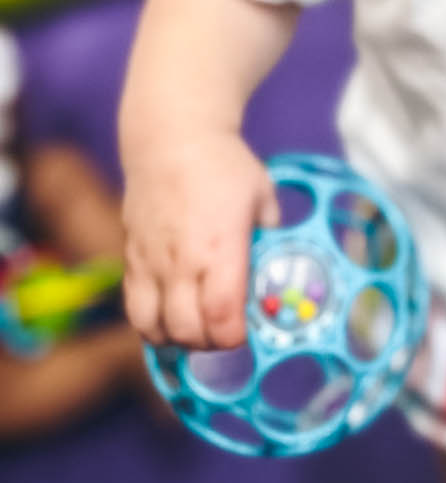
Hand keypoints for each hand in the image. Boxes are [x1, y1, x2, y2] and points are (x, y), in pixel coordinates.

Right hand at [122, 130, 278, 349]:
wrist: (172, 139)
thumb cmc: (223, 164)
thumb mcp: (262, 194)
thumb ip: (270, 231)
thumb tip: (278, 259)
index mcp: (221, 248)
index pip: (222, 317)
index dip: (234, 337)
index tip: (245, 331)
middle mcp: (183, 262)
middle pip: (188, 332)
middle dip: (209, 343)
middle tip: (223, 331)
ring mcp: (153, 262)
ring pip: (154, 328)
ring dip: (176, 338)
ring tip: (195, 326)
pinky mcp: (132, 258)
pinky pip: (134, 308)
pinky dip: (150, 323)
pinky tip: (169, 315)